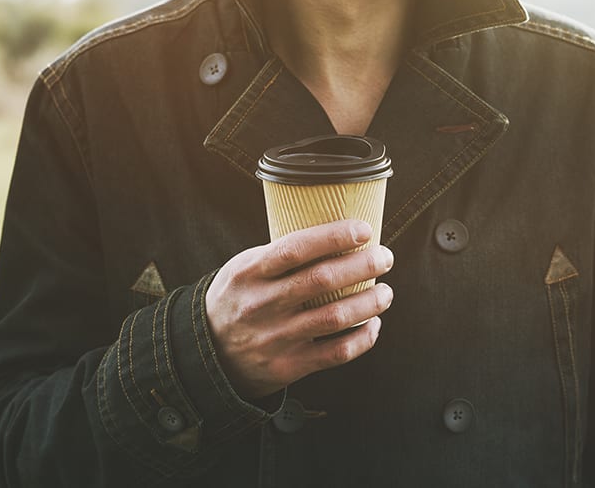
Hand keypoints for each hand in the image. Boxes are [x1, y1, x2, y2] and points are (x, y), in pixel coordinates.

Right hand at [205, 219, 393, 398]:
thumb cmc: (238, 298)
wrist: (208, 354)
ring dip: (369, 302)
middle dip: (363, 265)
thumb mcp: (244, 267)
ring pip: (335, 317)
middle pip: (322, 280)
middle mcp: (262, 304)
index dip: (333, 236)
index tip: (364, 229)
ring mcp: (275, 337)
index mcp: (250, 272)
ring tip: (386, 292)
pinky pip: (336, 353)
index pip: (295, 247)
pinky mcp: (288, 366)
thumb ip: (281, 255)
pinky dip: (362, 338)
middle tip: (385, 257)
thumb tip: (336, 234)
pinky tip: (373, 324)